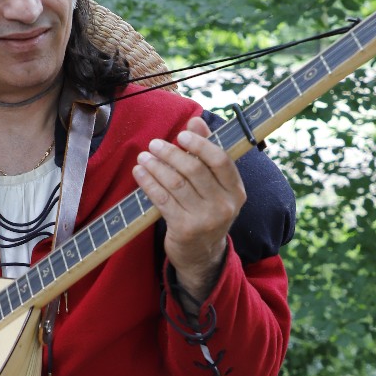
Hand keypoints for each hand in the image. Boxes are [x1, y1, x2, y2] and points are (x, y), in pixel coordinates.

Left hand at [132, 117, 244, 307]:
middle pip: (194, 170)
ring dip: (156, 166)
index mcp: (236, 191)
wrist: (202, 253)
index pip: (221, 160)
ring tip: (143, 156)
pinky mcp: (184, 229)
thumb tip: (195, 122)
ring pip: (176, 184)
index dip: (200, 145)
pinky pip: (162, 200)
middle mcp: (224, 206)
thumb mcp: (215, 185)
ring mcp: (205, 220)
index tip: (181, 136)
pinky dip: (148, 183)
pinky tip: (139, 173)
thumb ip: (206, 152)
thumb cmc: (207, 210)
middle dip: (170, 153)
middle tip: (154, 144)